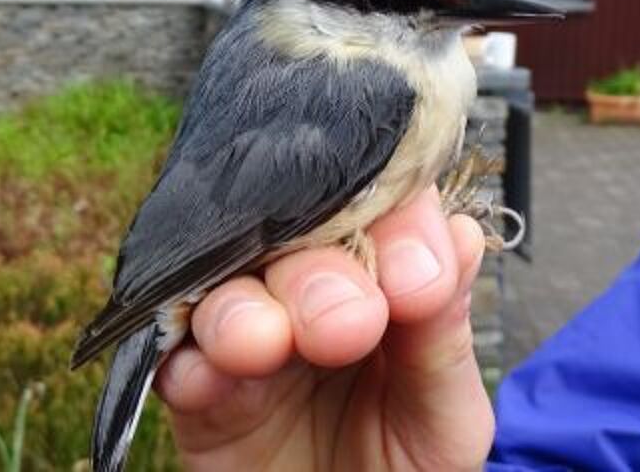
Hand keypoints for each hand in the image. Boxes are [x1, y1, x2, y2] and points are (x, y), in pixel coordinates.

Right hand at [154, 186, 492, 470]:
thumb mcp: (446, 421)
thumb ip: (443, 340)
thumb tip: (464, 235)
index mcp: (387, 289)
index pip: (388, 217)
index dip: (400, 231)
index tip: (417, 283)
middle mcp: (314, 298)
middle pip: (300, 239)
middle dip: (324, 274)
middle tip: (350, 327)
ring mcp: (251, 340)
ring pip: (230, 289)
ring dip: (246, 309)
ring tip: (266, 345)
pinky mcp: (199, 395)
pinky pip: (175, 360)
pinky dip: (190, 362)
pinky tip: (210, 378)